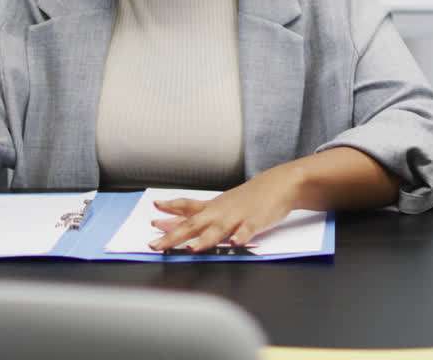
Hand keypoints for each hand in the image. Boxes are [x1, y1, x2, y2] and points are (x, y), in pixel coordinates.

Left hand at [149, 165, 301, 252]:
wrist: (279, 184)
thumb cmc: (248, 197)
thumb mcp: (219, 202)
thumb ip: (194, 212)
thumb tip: (167, 219)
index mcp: (212, 208)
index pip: (186, 209)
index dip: (168, 213)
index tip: (153, 218)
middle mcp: (220, 212)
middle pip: (193, 224)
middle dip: (173, 236)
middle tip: (155, 245)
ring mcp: (237, 217)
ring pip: (218, 229)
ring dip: (205, 239)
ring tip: (192, 248)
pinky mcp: (256, 221)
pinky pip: (248, 230)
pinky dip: (241, 236)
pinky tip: (235, 243)